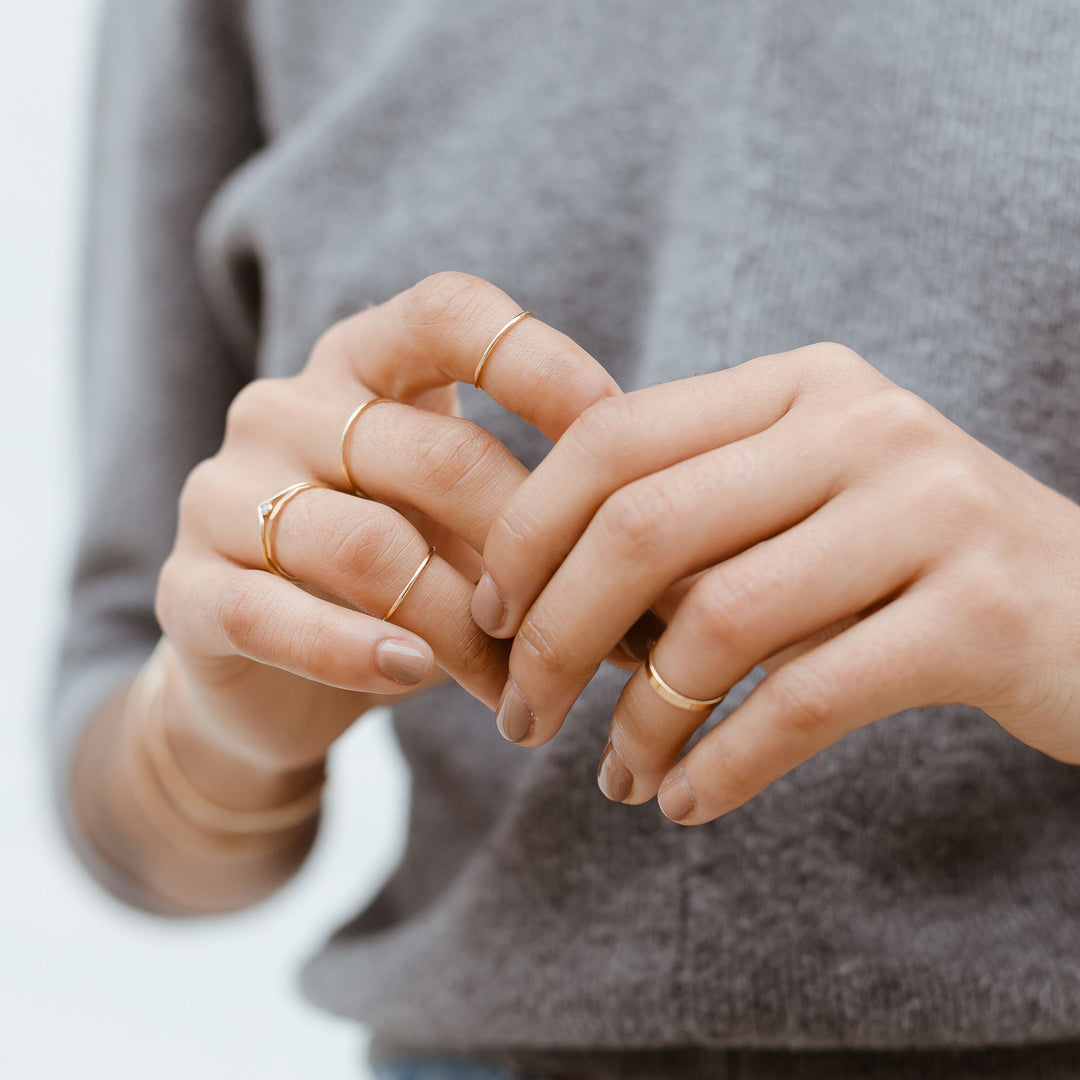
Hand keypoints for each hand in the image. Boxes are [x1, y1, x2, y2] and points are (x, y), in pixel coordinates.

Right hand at [155, 272, 618, 774]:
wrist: (269, 663)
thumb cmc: (397, 569)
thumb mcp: (462, 516)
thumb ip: (537, 507)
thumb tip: (669, 553)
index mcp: (360, 362)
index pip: (448, 315)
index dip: (539, 362)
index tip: (618, 432)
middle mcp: (285, 408)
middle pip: (437, 456)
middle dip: (534, 551)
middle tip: (602, 630)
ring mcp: (226, 494)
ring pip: (370, 548)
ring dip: (467, 630)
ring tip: (523, 688)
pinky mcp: (188, 588)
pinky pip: (275, 613)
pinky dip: (356, 652)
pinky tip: (415, 675)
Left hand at [473, 342, 1079, 823]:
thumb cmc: (911, 568)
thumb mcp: (800, 510)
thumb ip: (692, 519)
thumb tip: (532, 590)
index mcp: (797, 386)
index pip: (613, 438)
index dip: (528, 533)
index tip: (491, 619)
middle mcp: (861, 424)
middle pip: (645, 527)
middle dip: (554, 637)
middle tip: (519, 719)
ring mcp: (928, 509)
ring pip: (717, 620)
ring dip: (638, 718)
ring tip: (614, 775)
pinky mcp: (979, 612)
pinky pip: (805, 699)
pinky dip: (723, 764)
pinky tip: (684, 802)